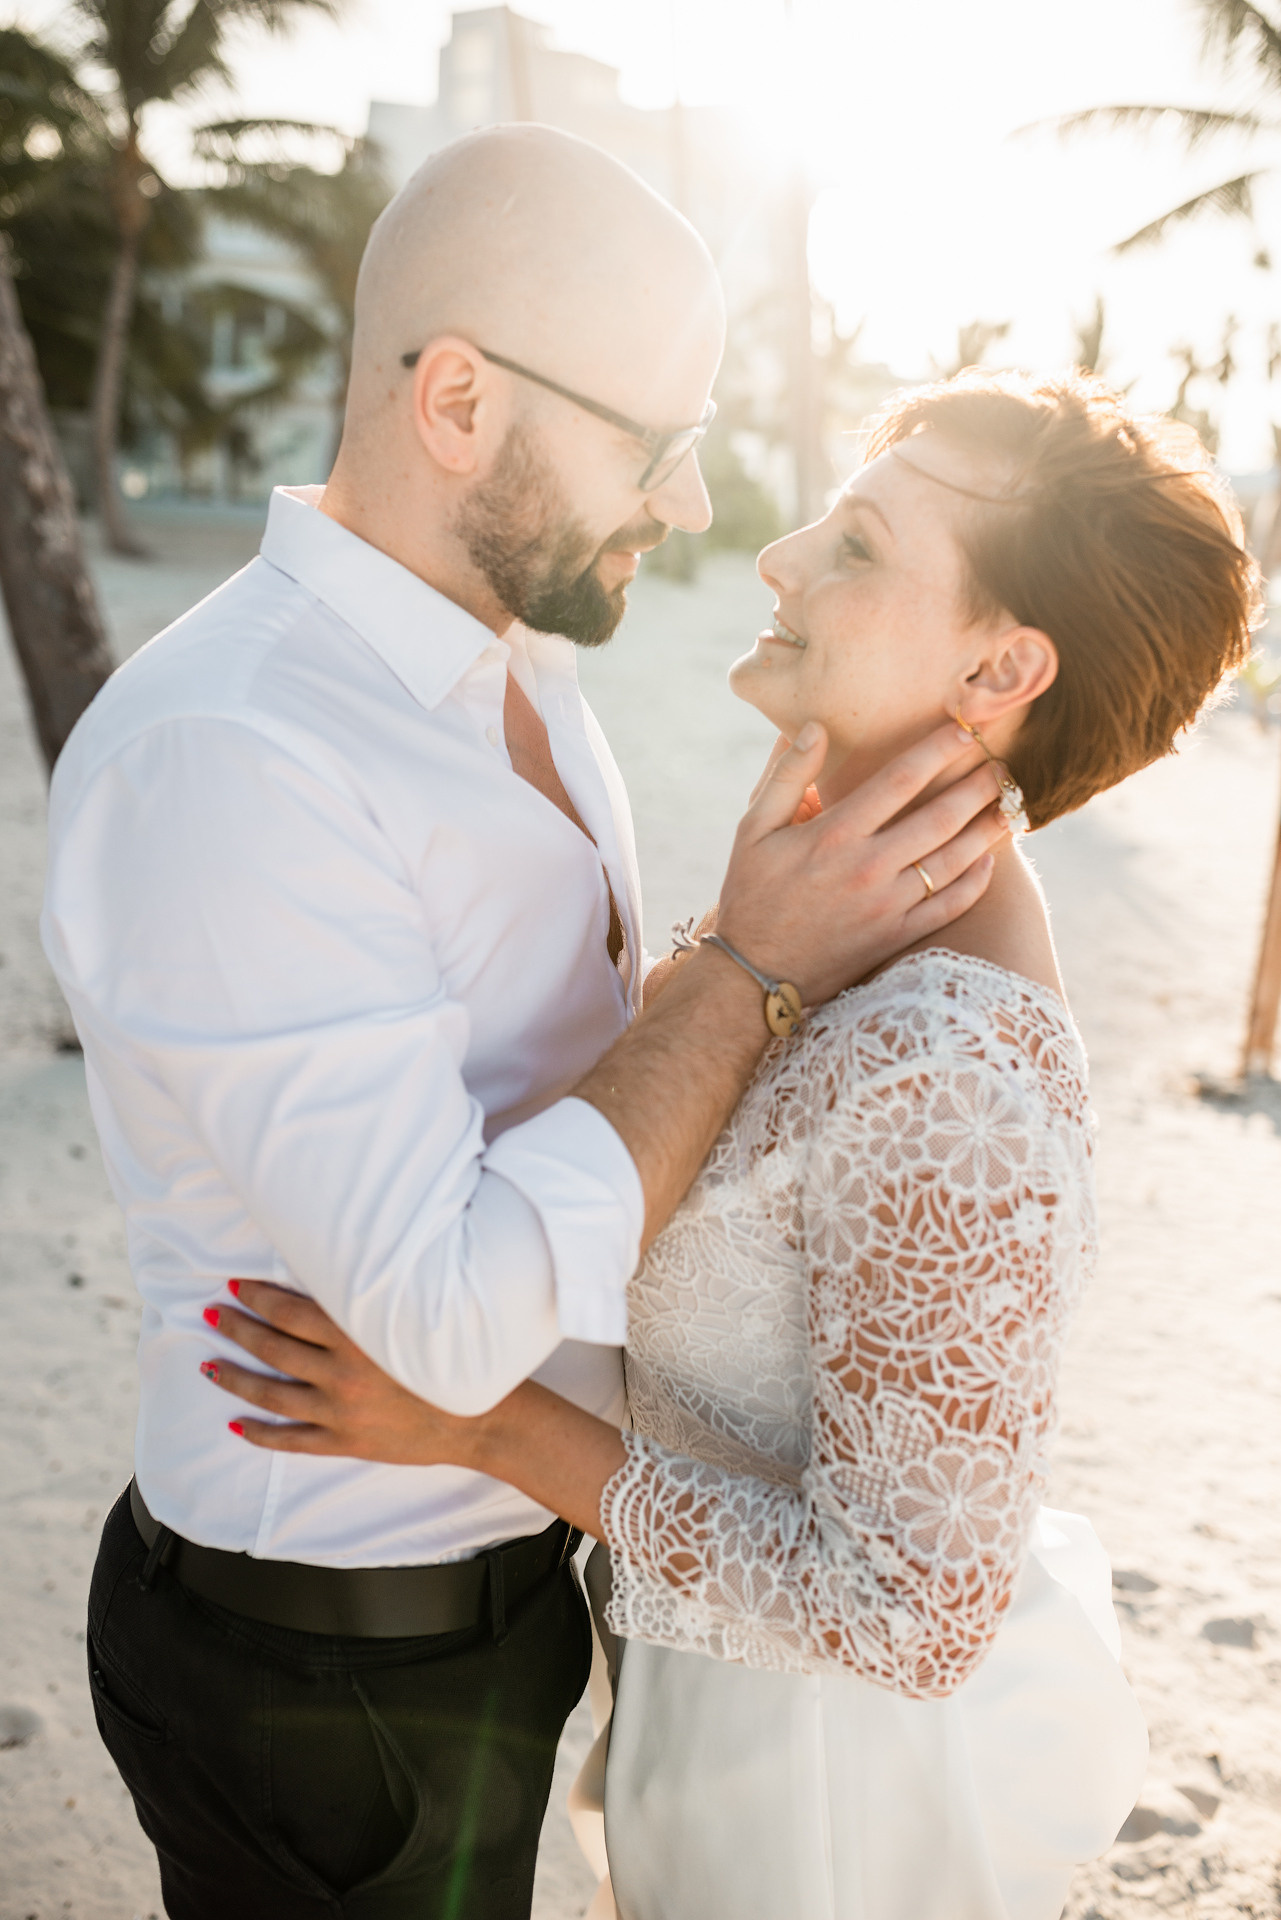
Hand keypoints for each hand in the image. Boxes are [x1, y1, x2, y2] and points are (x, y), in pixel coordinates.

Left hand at [202, 1280, 482, 1465]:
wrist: (480, 1418)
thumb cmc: (450, 1359)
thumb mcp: (409, 1321)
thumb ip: (367, 1305)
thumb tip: (330, 1277)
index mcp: (358, 1336)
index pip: (292, 1311)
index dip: (259, 1296)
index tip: (236, 1285)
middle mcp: (343, 1373)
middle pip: (273, 1347)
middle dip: (236, 1328)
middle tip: (210, 1314)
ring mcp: (341, 1411)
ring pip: (272, 1394)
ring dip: (235, 1378)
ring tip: (209, 1365)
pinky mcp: (346, 1441)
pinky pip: (293, 1440)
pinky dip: (262, 1434)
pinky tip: (237, 1425)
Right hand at [716, 719, 1002, 1004]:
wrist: (755, 974)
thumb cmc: (752, 894)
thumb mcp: (753, 829)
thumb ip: (786, 775)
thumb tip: (815, 727)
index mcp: (834, 834)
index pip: (900, 780)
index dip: (937, 751)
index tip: (964, 731)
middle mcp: (867, 868)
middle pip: (940, 817)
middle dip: (977, 787)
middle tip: (1003, 766)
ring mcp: (887, 906)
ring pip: (954, 860)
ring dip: (987, 829)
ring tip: (1010, 806)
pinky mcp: (896, 936)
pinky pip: (949, 906)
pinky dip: (975, 882)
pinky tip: (989, 861)